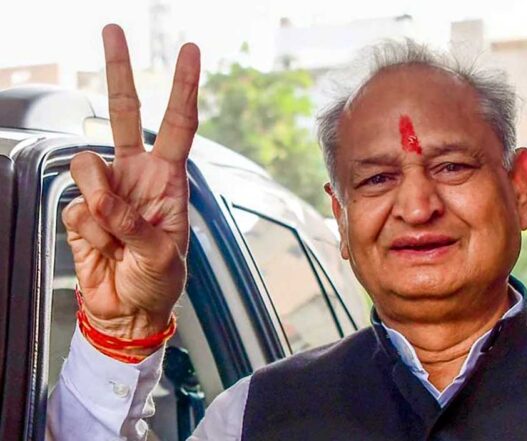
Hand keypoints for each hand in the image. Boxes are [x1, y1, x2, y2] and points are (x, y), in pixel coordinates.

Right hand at [61, 24, 199, 352]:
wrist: (129, 310)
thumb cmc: (159, 281)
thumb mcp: (163, 255)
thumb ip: (134, 224)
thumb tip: (100, 197)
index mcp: (169, 180)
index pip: (179, 125)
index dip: (183, 89)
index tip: (190, 53)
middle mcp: (136, 176)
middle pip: (124, 115)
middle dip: (119, 72)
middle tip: (112, 31)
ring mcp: (105, 191)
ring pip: (86, 167)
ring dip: (99, 203)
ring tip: (117, 236)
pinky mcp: (79, 211)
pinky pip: (74, 208)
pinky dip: (88, 232)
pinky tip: (103, 248)